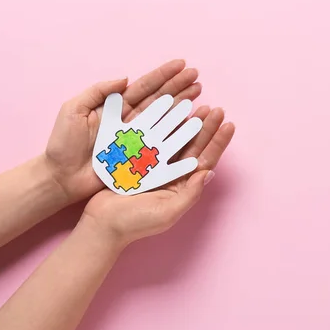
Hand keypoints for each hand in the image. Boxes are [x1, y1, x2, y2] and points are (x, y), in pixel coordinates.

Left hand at [45, 60, 201, 204]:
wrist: (60, 176)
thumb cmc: (63, 144)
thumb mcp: (73, 109)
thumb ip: (98, 91)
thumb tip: (125, 79)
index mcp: (116, 106)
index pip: (144, 86)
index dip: (163, 75)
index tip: (182, 65)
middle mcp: (130, 119)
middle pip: (160, 99)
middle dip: (179, 86)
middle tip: (197, 76)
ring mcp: (137, 138)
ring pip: (165, 117)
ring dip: (182, 105)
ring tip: (199, 93)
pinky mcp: (139, 155)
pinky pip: (162, 142)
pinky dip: (178, 132)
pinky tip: (191, 122)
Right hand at [81, 107, 234, 245]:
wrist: (101, 223)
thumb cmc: (135, 223)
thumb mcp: (168, 212)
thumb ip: (190, 194)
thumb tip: (209, 173)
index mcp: (183, 186)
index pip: (206, 160)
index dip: (218, 143)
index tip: (229, 124)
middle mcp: (172, 174)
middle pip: (194, 145)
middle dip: (206, 127)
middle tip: (217, 109)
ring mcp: (155, 165)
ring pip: (176, 138)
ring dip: (188, 122)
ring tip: (199, 105)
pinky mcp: (137, 158)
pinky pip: (154, 136)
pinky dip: (162, 123)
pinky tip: (170, 110)